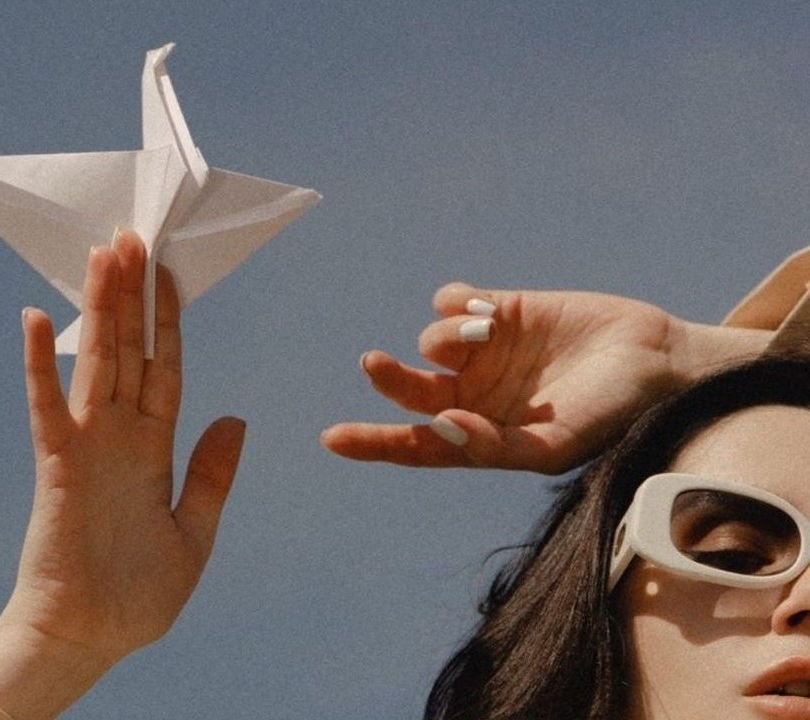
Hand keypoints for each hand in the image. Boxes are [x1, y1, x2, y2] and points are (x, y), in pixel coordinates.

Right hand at [0, 231, 244, 719]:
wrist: (90, 636)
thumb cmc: (138, 595)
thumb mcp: (194, 532)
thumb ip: (212, 473)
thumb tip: (237, 416)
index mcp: (156, 447)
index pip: (167, 369)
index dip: (170, 322)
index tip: (171, 275)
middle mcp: (122, 435)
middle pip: (130, 350)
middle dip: (134, 296)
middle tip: (133, 237)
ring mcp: (88, 444)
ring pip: (96, 361)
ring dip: (100, 309)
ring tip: (103, 254)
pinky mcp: (57, 463)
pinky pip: (47, 405)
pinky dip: (40, 364)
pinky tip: (38, 318)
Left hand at [322, 282, 769, 473]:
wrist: (657, 361)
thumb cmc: (609, 416)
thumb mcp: (554, 445)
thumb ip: (494, 445)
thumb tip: (440, 428)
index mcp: (481, 435)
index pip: (417, 444)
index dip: (374, 442)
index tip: (333, 438)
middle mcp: (475, 394)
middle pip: (411, 387)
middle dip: (389, 377)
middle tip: (374, 363)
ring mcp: (486, 351)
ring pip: (434, 339)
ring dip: (450, 336)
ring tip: (490, 333)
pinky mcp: (500, 309)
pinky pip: (452, 299)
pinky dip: (456, 301)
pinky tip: (487, 310)